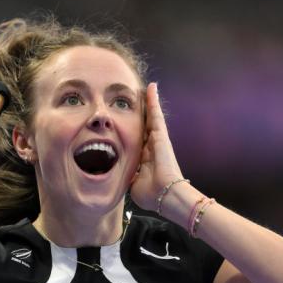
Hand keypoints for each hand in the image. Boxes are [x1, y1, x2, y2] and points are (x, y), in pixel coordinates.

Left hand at [130, 82, 184, 211]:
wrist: (164, 195)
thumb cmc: (151, 194)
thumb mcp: (133, 184)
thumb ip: (127, 176)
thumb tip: (117, 176)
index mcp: (144, 159)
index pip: (136, 141)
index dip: (131, 131)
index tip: (125, 123)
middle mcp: (151, 147)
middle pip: (144, 125)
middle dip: (140, 113)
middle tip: (134, 98)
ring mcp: (157, 140)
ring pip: (150, 117)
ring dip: (148, 102)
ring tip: (145, 87)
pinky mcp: (161, 135)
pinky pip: (155, 114)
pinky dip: (153, 100)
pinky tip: (151, 87)